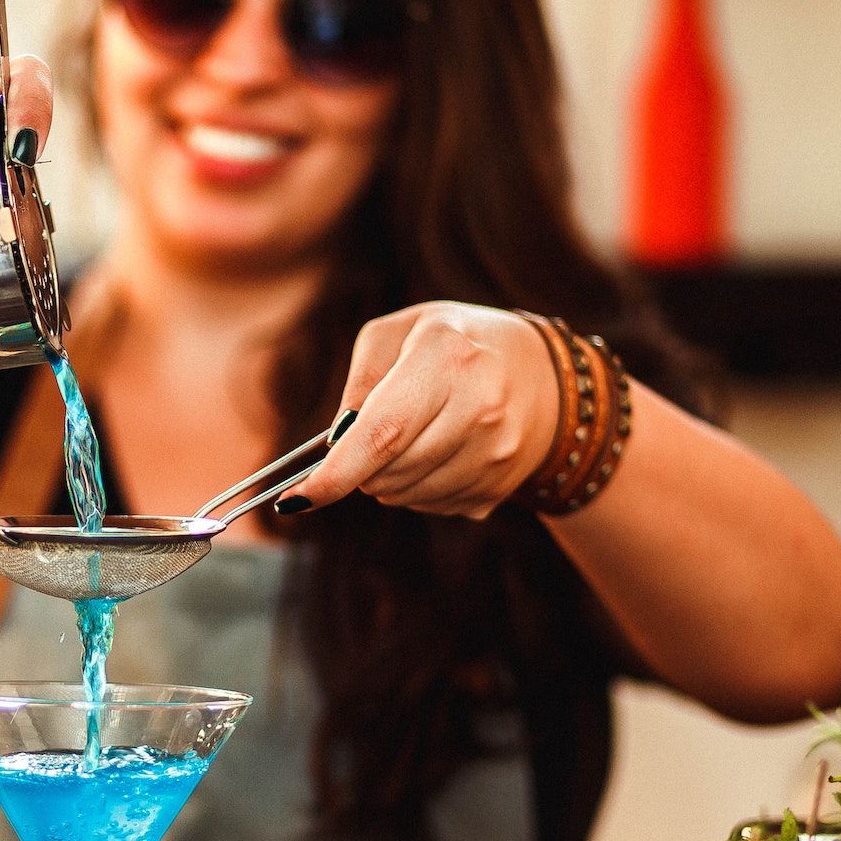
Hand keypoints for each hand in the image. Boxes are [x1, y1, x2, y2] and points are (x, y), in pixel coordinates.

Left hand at [284, 302, 560, 518]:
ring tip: (412, 437)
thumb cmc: (453, 345)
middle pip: (389, 471)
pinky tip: (438, 453)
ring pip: (406, 496)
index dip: (336, 472)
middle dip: (359, 467)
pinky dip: (417, 489)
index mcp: (449, 357)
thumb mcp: (400, 333)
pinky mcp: (500, 486)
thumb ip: (360, 380)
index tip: (296, 498)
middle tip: (371, 436)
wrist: (543, 374)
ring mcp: (497, 452)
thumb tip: (336, 443)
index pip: (383, 432)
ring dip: (387, 479)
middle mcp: (482, 406)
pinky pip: (432, 507)